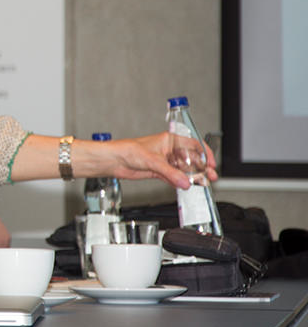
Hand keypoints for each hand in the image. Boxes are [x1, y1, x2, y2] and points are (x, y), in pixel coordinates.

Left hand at [97, 132, 218, 189]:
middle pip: (191, 158)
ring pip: (184, 169)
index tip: (211, 164)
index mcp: (169, 140)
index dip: (205, 154)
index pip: (193, 144)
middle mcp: (168, 150)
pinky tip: (186, 186)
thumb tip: (186, 182)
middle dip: (201, 168)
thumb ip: (170, 173)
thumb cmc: (128, 150)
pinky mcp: (159, 171)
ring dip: (192, 177)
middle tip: (210, 177)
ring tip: (201, 184)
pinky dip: (181, 182)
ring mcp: (164, 161)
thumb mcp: (152, 161)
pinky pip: (174, 177)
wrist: (114, 160)